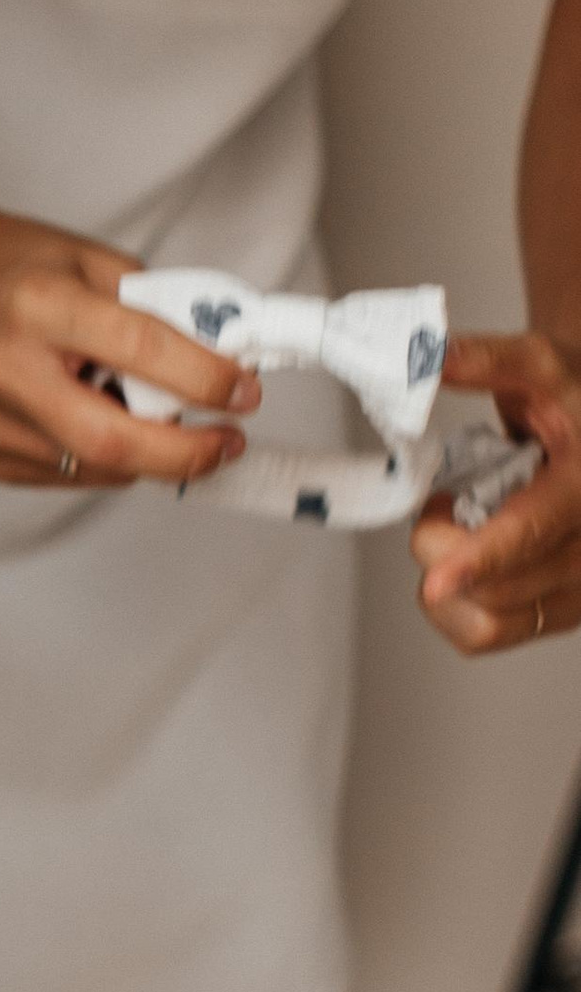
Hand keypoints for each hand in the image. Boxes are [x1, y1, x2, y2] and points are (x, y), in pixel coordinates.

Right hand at [0, 209, 262, 488]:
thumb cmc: (13, 269)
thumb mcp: (92, 261)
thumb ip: (156, 310)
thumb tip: (223, 361)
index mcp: (36, 305)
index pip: (138, 350)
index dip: (205, 378)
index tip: (245, 391)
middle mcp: (5, 369)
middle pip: (112, 439)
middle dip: (186, 450)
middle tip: (228, 443)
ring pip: (100, 467)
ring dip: (152, 451)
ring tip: (163, 416)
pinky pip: (75, 474)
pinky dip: (111, 457)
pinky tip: (107, 418)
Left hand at [411, 330, 580, 653]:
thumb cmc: (579, 400)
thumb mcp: (542, 366)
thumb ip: (485, 360)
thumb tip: (426, 357)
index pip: (530, 532)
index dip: (479, 557)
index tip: (437, 580)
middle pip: (492, 583)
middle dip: (445, 541)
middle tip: (451, 497)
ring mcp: (580, 587)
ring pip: (488, 617)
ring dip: (452, 576)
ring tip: (469, 523)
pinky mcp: (563, 609)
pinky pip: (487, 634)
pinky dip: (458, 605)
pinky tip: (467, 562)